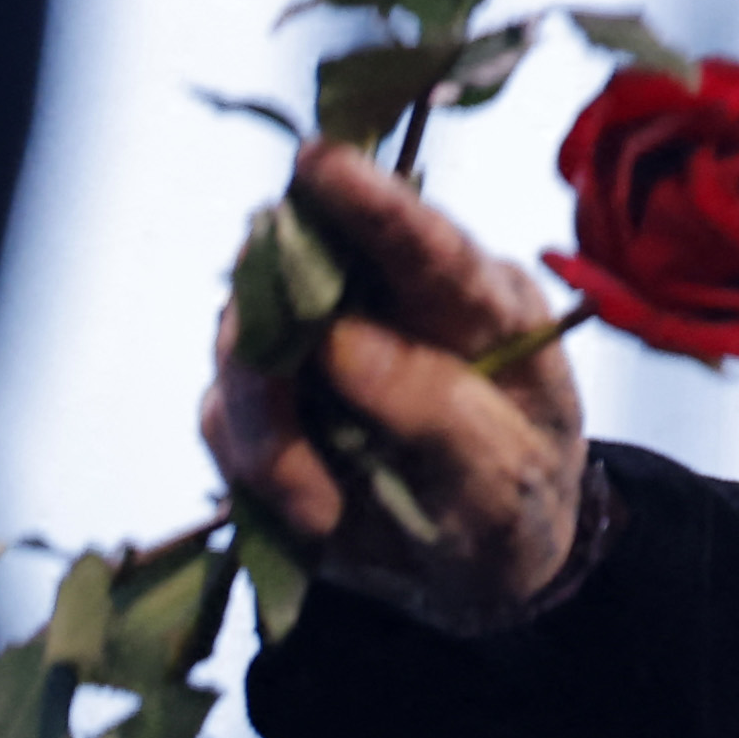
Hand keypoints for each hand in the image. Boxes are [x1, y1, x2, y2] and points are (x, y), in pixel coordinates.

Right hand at [196, 143, 590, 629]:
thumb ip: (443, 413)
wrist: (474, 573)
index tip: (321, 164)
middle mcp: (391, 301)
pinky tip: (315, 511)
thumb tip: (340, 343)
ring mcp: (319, 341)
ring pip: (245, 338)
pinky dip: (255, 464)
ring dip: (268, 426)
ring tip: (322, 506)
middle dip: (278, 320)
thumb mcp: (509, 486)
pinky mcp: (268, 394)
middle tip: (287, 394)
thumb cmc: (515, 511)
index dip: (372, 201)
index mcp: (479, 307)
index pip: (429, 244)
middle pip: (301, 262)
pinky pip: (223, 410)